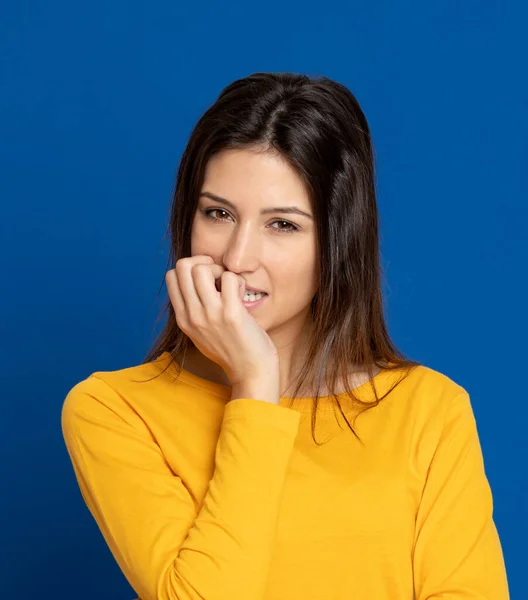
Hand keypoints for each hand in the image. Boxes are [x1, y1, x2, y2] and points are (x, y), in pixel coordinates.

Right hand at [166, 255, 278, 385]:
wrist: (251, 373)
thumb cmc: (232, 350)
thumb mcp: (202, 333)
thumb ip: (195, 311)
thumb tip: (197, 282)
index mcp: (183, 319)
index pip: (172, 276)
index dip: (191, 269)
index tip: (208, 279)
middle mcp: (192, 316)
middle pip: (183, 266)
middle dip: (203, 263)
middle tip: (219, 277)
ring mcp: (210, 315)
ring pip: (202, 268)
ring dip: (221, 270)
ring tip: (230, 287)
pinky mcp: (231, 314)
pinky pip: (230, 278)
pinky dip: (239, 281)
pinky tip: (242, 296)